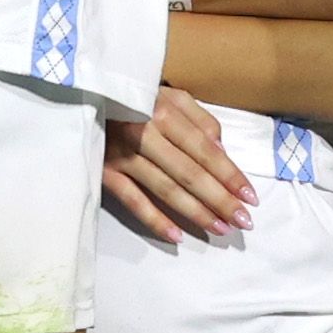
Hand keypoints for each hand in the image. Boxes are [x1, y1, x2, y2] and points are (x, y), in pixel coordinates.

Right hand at [102, 86, 252, 245]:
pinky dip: (155, 220)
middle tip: (243, 221)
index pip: (204, 149)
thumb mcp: (168, 95)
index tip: (250, 197)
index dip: (229, 174)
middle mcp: (144, 133)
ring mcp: (123, 155)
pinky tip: (177, 236)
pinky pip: (133, 201)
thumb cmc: (133, 97)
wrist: (82, 95)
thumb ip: (199, 119)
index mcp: (163, 111)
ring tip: (220, 229)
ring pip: (165, 189)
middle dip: (219, 199)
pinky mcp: (104, 172)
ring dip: (195, 212)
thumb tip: (222, 150)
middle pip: (189, 173)